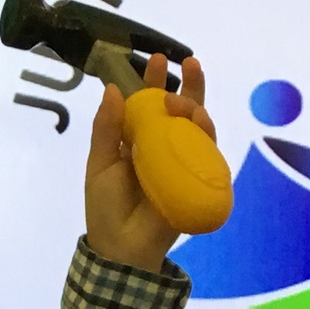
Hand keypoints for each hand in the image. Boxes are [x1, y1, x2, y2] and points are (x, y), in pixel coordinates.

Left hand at [83, 52, 216, 274]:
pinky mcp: (197, 181)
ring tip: (186, 100)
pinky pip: (208, 155)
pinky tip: (201, 121)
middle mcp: (163, 149)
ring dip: (196, 107)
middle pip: (182, 112)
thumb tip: (111, 88)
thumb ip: (107, 128)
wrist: (122, 249)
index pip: (150, 105)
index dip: (154, 82)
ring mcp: (182, 164)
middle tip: (188, 65)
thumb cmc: (106, 207)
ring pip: (198, 129)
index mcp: (138, 142)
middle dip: (188, 86)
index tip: (158, 60)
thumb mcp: (100, 163)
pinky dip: (207, 136)